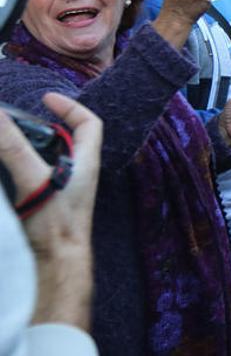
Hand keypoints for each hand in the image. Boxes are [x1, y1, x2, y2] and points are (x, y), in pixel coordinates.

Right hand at [0, 93, 102, 327]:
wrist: (56, 264)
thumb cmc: (57, 225)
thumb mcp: (35, 179)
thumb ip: (14, 147)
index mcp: (86, 162)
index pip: (89, 124)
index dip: (71, 107)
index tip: (47, 99)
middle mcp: (76, 173)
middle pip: (64, 139)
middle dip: (42, 127)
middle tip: (16, 122)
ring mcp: (62, 190)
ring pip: (47, 160)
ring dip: (28, 149)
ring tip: (6, 143)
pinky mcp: (46, 204)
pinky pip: (34, 179)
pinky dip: (20, 170)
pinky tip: (5, 172)